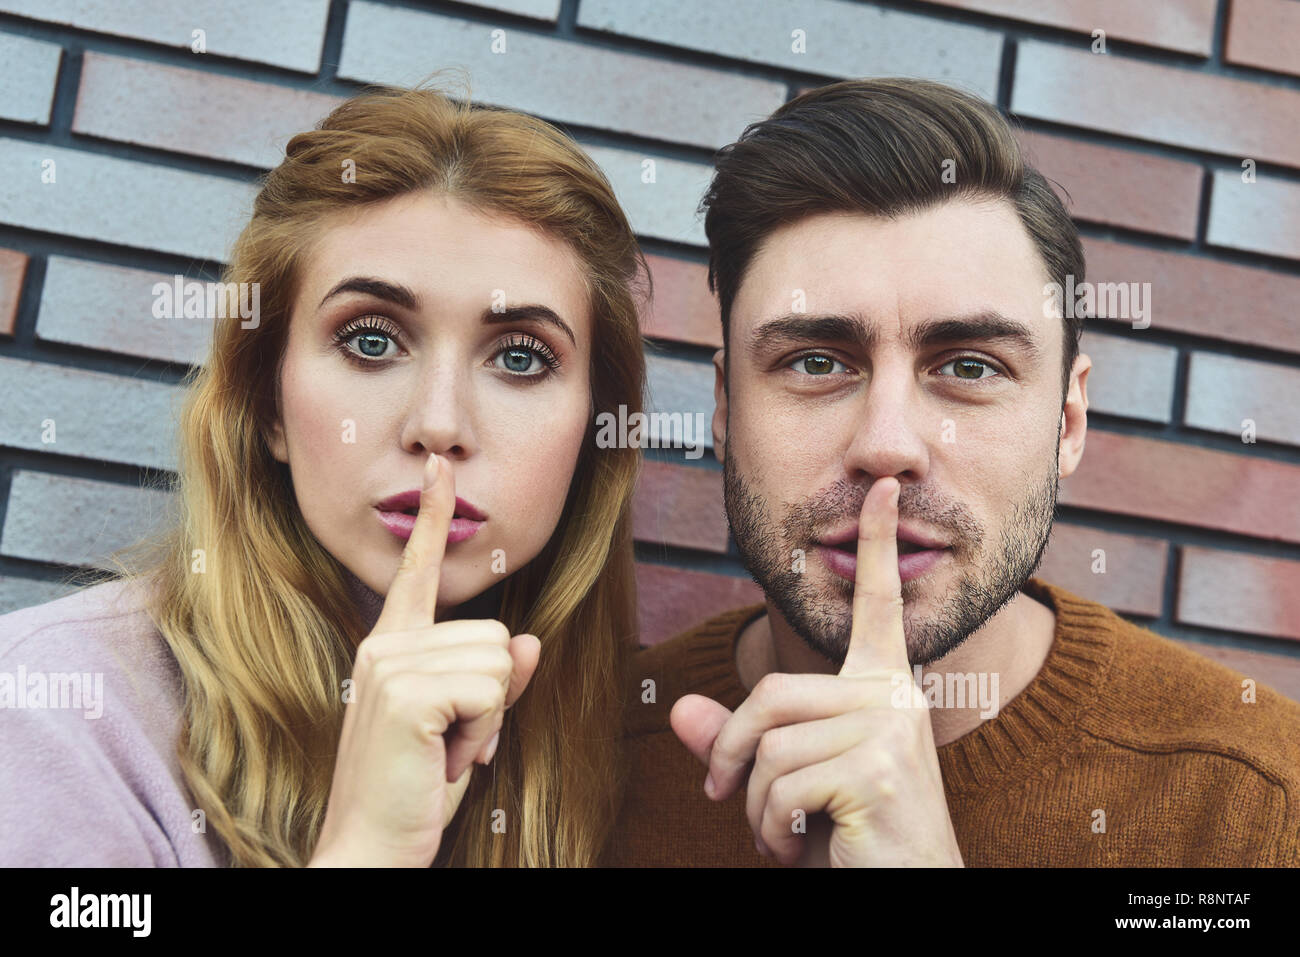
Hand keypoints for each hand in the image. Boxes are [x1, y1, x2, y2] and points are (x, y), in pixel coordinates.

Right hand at [308, 453, 540, 866]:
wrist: (371, 849)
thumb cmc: (414, 789)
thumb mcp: (466, 728)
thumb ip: (494, 681)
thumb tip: (529, 640)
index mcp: (390, 645)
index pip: (418, 571)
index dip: (432, 518)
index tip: (438, 470)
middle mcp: (384, 643)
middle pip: (497, 632)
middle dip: (491, 698)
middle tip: (448, 741)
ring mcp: (390, 664)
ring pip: (500, 660)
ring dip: (487, 718)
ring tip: (442, 750)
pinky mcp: (406, 691)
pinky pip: (492, 687)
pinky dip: (483, 732)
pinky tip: (442, 757)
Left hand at [671, 476, 962, 866]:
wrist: (908, 895)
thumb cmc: (853, 839)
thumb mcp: (789, 785)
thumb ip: (740, 745)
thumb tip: (681, 710)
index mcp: (882, 688)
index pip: (877, 605)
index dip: (877, 545)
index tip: (884, 487)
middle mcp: (893, 696)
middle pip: (771, 694)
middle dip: (735, 756)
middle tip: (737, 803)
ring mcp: (889, 729)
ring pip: (769, 746)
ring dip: (755, 806)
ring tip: (785, 834)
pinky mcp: (876, 769)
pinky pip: (779, 783)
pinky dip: (768, 828)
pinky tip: (801, 847)